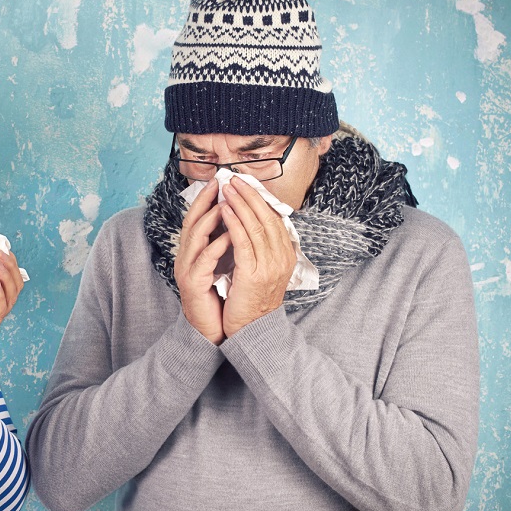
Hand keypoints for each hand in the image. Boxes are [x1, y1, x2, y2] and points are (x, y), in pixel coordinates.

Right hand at [175, 180, 231, 344]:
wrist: (210, 329)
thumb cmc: (219, 296)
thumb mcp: (222, 264)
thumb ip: (225, 243)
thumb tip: (239, 219)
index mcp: (192, 251)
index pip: (197, 218)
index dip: (207, 199)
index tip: (221, 181)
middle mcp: (185, 257)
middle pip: (191, 221)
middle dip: (205, 201)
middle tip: (219, 184)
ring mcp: (186, 269)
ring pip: (194, 237)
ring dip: (210, 219)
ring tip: (225, 204)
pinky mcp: (192, 284)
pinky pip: (204, 261)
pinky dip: (216, 247)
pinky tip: (229, 237)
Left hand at [220, 177, 295, 336]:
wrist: (253, 330)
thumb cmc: (253, 299)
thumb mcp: (264, 269)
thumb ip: (263, 248)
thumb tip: (255, 223)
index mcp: (286, 255)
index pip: (274, 218)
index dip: (259, 199)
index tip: (245, 184)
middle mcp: (282, 258)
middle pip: (267, 217)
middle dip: (249, 195)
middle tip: (233, 179)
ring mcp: (270, 266)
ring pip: (256, 226)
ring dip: (240, 204)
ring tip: (226, 189)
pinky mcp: (253, 274)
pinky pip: (243, 242)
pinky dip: (234, 223)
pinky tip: (224, 210)